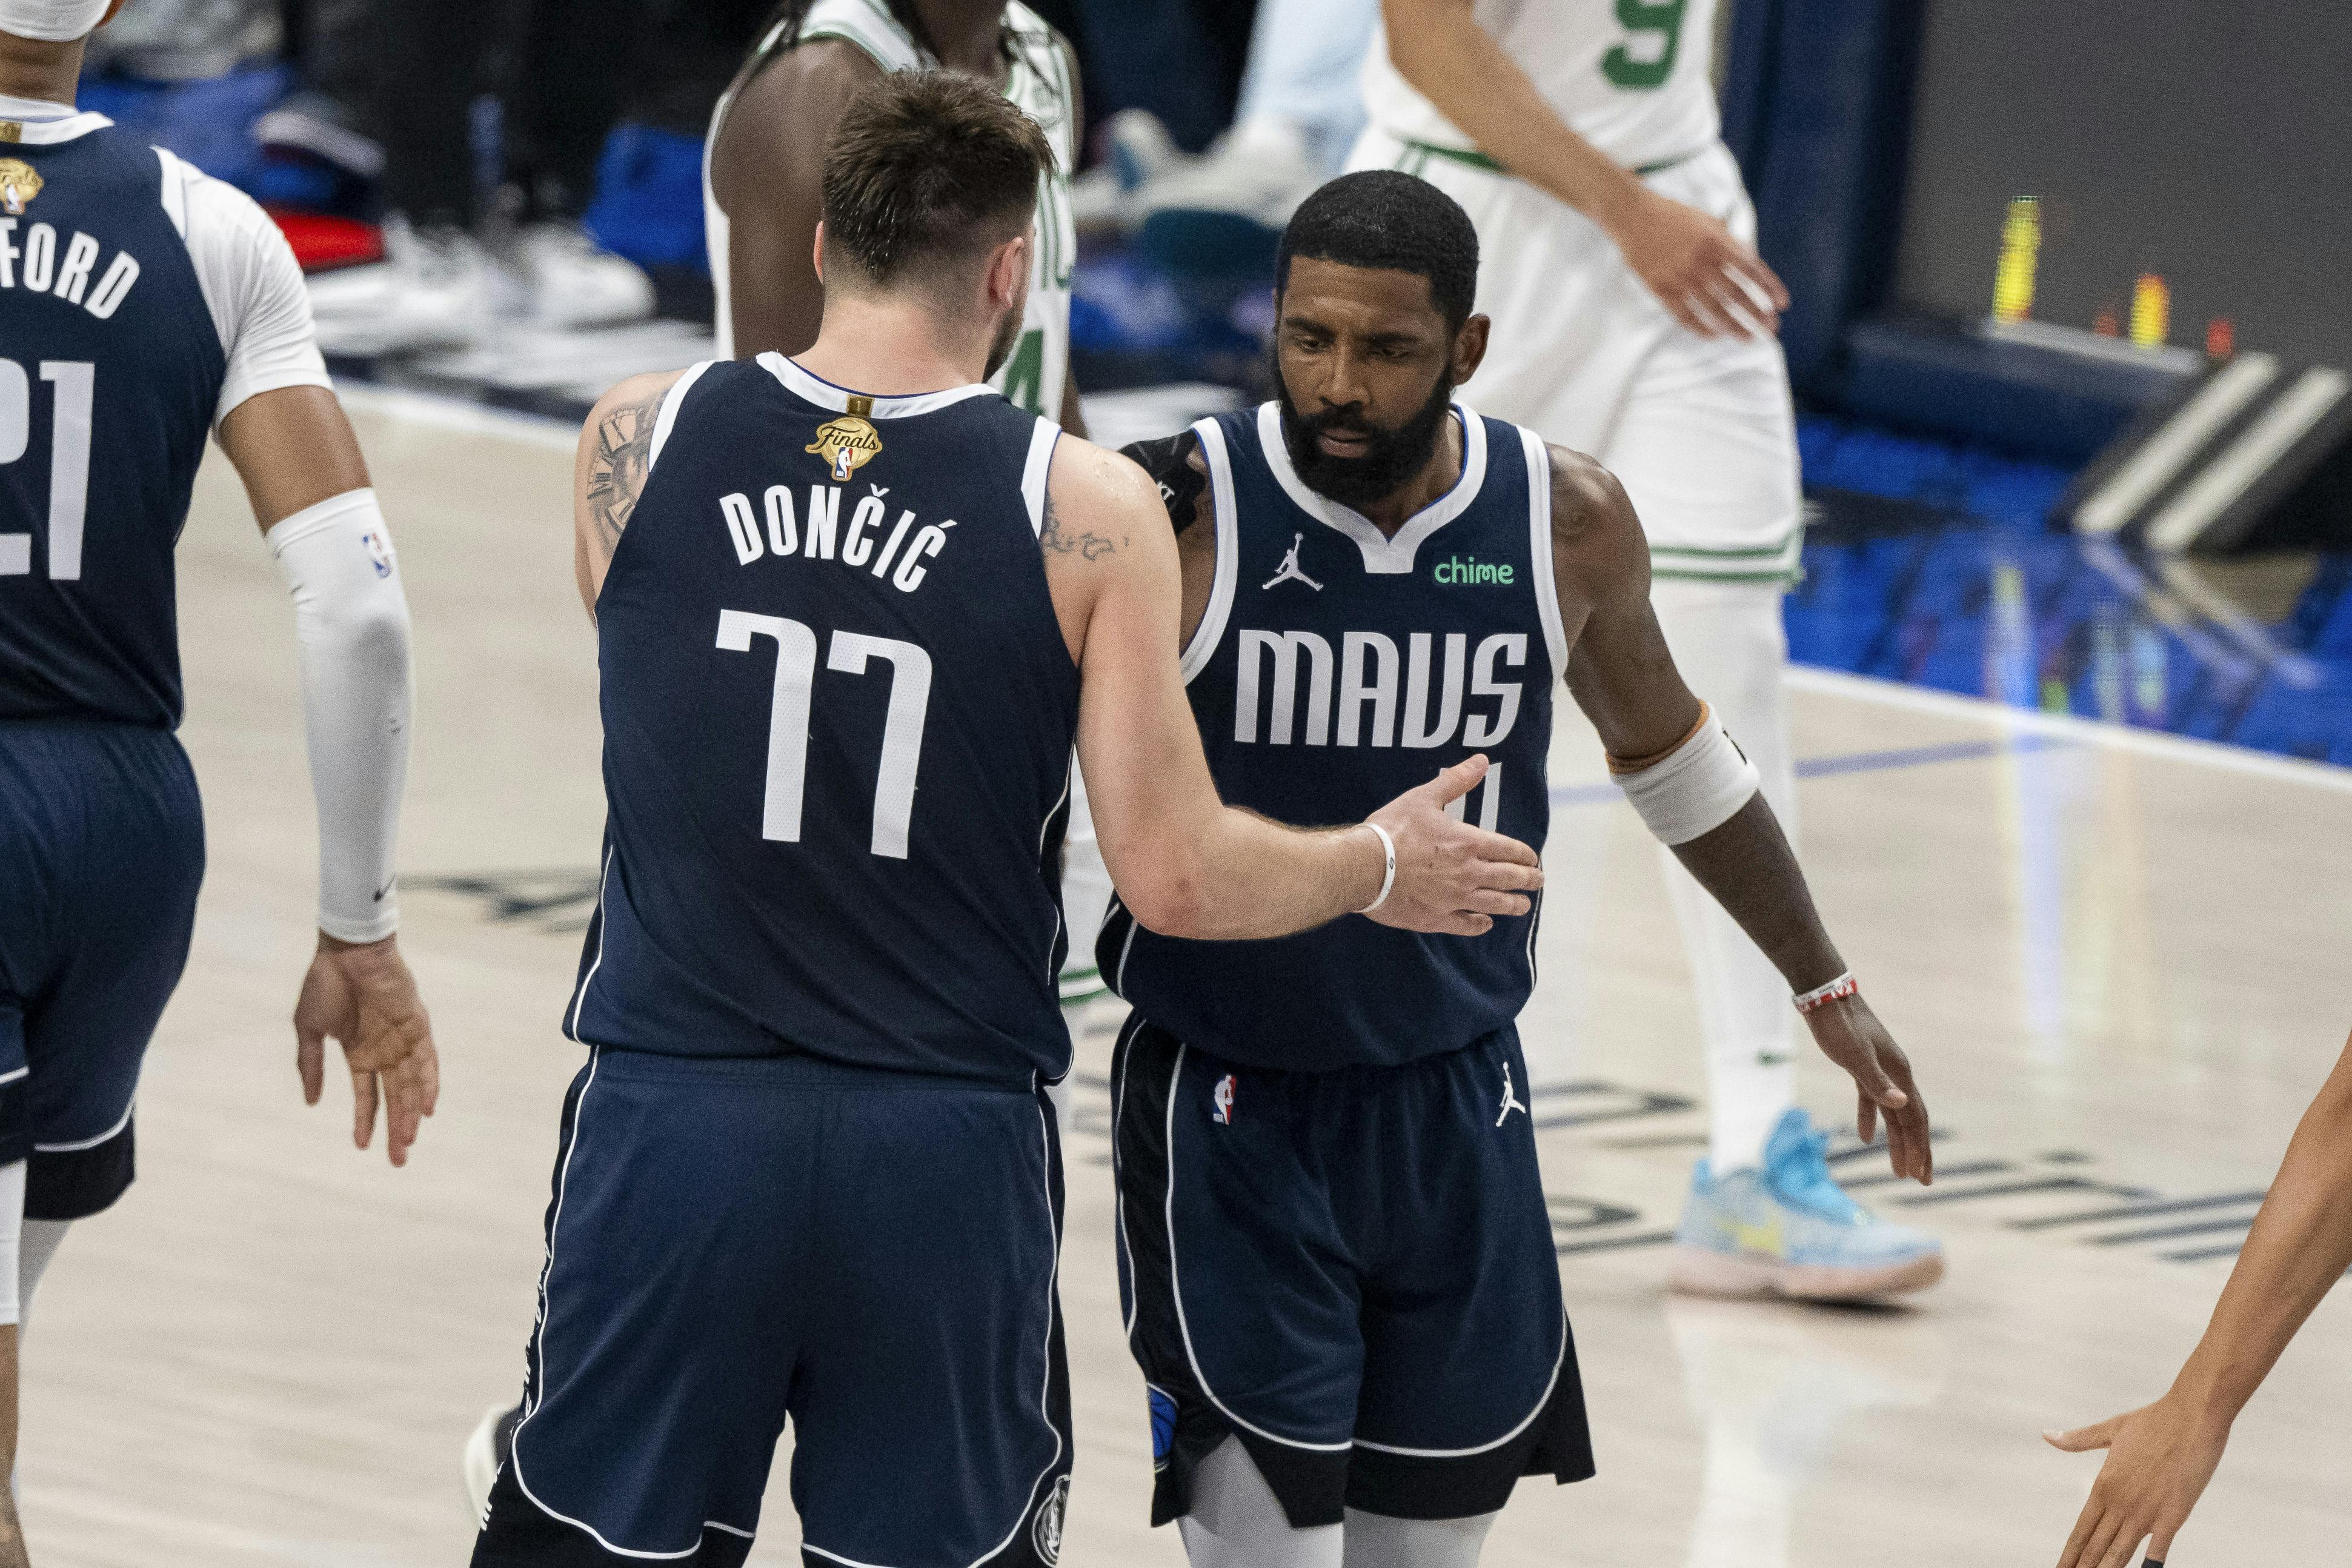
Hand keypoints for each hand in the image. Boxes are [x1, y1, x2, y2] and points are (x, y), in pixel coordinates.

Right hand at [294, 932, 440, 1166]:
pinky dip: (428, 1083)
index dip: (366, 1121)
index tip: (362, 1147)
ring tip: (409, 1142)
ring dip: (411, 1114)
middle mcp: (384, 1050)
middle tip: (399, 1160)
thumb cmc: (325, 983)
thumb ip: (311, 1065)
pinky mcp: (417, 1025)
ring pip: (411, 1085)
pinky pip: (427, 1059)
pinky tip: (427, 1108)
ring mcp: (402, 1038)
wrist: (345, 950)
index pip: (367, 1095)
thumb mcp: (310, 1030)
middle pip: (395, 1098)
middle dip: (396, 1129)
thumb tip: (312, 1102)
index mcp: (359, 1052)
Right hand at [1363, 755, 1543, 935]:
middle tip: (1538, 881)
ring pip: (1495, 904)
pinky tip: (1486, 923)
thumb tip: (1481, 761)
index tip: (1533, 859)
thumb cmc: (1392, 830)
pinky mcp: (1436, 918)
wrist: (1364, 867)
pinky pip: (1467, 925)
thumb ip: (1456, 781)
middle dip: (1529, 880)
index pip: (1510, 851)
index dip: (1526, 856)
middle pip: (1510, 879)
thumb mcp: (1424, 797)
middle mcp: (1469, 873)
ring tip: (1524, 906)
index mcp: (1469, 843)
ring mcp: (1454, 898)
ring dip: (1514, 905)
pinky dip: (1480, 925)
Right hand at [1604, 186, 1788, 338]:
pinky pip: (1685, 315)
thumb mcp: (1707, 221)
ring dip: (1734, 327)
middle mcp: (1701, 261)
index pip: (1751, 269)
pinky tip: (1714, 335)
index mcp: (1717, 242)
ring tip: (1748, 339)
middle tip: (1771, 329)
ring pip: (1714, 310)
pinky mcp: (1661, 288)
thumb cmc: (1673, 215)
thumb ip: (1728, 242)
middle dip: (1757, 314)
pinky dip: (1701, 328)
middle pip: (1737, 294)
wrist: (1633, 214)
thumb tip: (1749, 263)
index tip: (1782, 304)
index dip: (1769, 288)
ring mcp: (1681, 277)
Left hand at [1802, 992, 1930, 1181]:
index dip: (1920, 1148)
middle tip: (1920, 1181)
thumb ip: (1876, 1082)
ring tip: (1898, 1170)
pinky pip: (1872, 1100)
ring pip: (1893, 1113)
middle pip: (1910, 1120)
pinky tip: (1866, 1138)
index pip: (1915, 1119)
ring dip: (1896, 1141)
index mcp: (1899, 1074)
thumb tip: (1901, 1103)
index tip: (1922, 1176)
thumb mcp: (1855, 1056)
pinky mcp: (1862, 1068)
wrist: (1825, 997)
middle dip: (1916, 1151)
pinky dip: (1871, 1119)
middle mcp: (1896, 1074)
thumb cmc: (1839, 1026)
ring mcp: (1880, 1071)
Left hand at [2047, 1392, 2230, 1566]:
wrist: (2192, 1415)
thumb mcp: (2110, 1429)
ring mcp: (2147, 1511)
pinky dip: (2148, 1565)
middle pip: (2097, 1546)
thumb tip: (2047, 1435)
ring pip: (2120, 1553)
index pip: (2081, 1530)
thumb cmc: (2153, 1420)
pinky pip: (2158, 1549)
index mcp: (2104, 1485)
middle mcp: (2120, 1503)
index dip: (2070, 1553)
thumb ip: (2078, 1439)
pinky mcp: (2174, 1515)